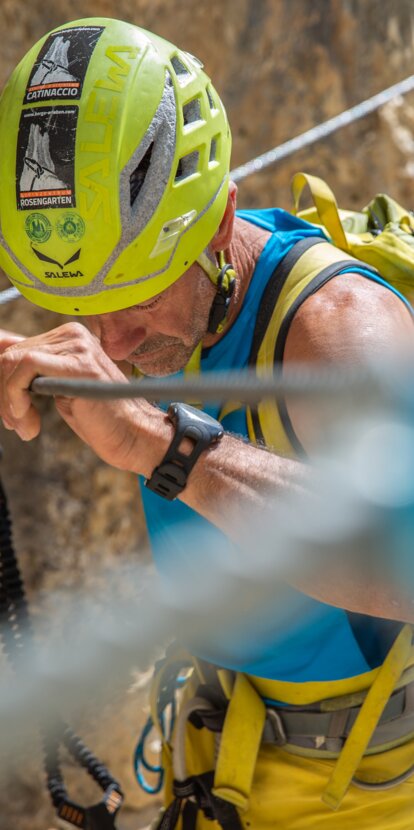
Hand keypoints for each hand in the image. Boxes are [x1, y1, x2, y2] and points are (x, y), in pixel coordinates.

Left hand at [0, 322, 165, 472]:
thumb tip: (0, 354)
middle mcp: (74, 335)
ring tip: (24, 426)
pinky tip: (28, 418)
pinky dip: (16, 396)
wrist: (134, 436)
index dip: (4, 382)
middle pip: (12, 354)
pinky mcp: (77, 363)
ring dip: (9, 400)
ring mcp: (78, 346)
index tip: (11, 410)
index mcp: (70, 338)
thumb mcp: (56, 391)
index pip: (16, 348)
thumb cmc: (101, 420)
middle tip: (16, 424)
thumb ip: (30, 374)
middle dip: (5, 393)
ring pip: (14, 360)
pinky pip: (26, 367)